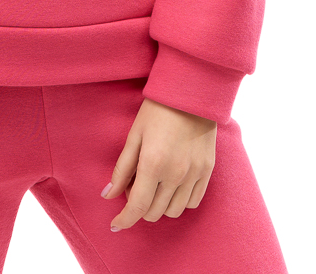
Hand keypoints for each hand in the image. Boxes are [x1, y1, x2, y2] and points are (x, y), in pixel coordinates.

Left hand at [101, 97, 216, 229]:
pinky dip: (179, 200)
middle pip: (154, 212)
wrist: (191, 91)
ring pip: (173, 212)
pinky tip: (171, 185)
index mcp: (153, 163)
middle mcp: (176, 174)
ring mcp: (194, 174)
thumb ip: (122, 168)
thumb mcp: (134, 135)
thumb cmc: (158, 109)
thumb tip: (108, 195)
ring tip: (154, 183)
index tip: (116, 224)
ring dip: (159, 205)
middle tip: (134, 184)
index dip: (124, 220)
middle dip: (139, 206)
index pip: (137, 206)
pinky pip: (192, 202)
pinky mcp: (207, 170)